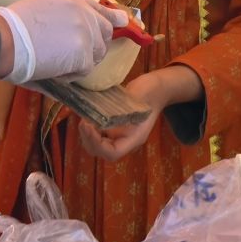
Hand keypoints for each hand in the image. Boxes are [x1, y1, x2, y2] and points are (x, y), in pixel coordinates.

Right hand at [0, 0, 116, 83]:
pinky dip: (71, 74)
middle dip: (95, 44)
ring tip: (56, 62)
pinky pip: (85, 69)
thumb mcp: (38, 9)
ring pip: (97, 52)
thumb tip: (71, 33)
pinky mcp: (83, 52)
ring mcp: (85, 31)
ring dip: (81, 61)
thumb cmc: (8, 30)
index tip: (123, 21)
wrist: (2, 40)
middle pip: (104, 30)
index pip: (97, 7)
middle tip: (78, 57)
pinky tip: (53, 70)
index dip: (111, 16)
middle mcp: (80, 10)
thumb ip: (60, 15)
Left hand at [75, 65, 198, 160]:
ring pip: (97, 146)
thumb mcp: (139, 96)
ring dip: (87, 135)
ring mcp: (120, 135)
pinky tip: (87, 116)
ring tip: (84, 119)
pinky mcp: (114, 128)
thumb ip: (124, 106)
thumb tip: (105, 111)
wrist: (156, 88)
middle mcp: (126, 140)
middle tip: (84, 122)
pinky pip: (98, 135)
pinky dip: (90, 129)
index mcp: (134, 138)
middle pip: (102, 152)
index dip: (97, 143)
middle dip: (89, 139)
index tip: (89, 126)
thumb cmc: (151, 92)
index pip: (112, 153)